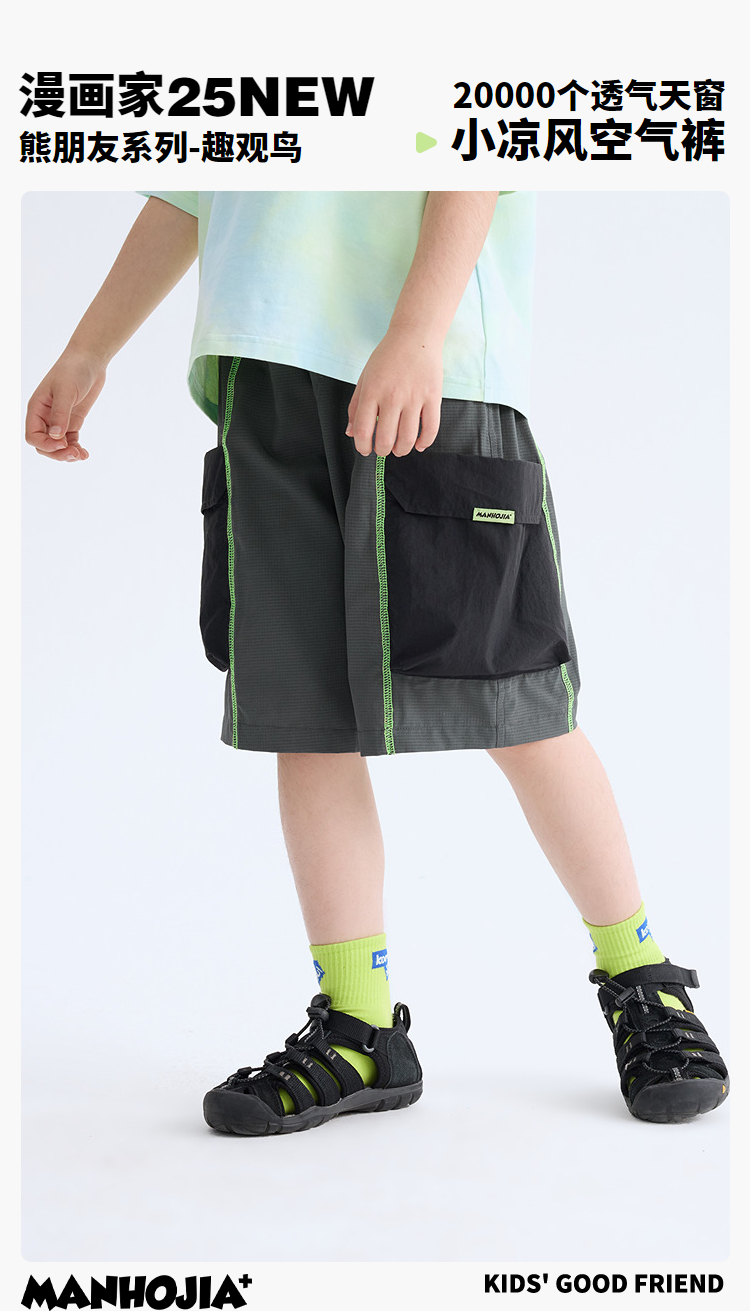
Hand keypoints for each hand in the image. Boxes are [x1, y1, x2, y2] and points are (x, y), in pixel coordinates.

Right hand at [25, 349, 106, 461]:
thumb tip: (55, 437)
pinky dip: (76, 449)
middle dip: (57, 453)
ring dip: (67, 454)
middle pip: (44, 445)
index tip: (62, 443)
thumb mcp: (65, 391)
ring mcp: (59, 420)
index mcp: (36, 408)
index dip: (45, 445)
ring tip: (81, 455)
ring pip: (57, 446)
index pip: (33, 436)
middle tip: (74, 454)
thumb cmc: (74, 370)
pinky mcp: (72, 421)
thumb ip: (60, 414)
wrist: (90, 360)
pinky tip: (85, 453)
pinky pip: (70, 441)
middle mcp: (45, 417)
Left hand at [346, 325, 442, 456]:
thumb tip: (351, 433)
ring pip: (407, 438)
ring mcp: (414, 397)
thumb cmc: (388, 357)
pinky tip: (418, 444)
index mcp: (372, 391)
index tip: (365, 450)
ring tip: (399, 449)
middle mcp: (392, 396)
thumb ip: (356, 406)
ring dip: (401, 450)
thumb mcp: (365, 378)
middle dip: (382, 451)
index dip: (362, 446)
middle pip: (385, 439)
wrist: (416, 336)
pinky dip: (424, 442)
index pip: (363, 430)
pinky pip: (430, 429)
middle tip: (383, 449)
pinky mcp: (433, 397)